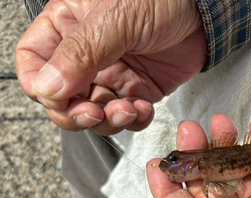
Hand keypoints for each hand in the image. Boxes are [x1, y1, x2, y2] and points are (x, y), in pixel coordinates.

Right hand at [16, 0, 205, 134]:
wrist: (204, 12)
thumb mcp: (115, 17)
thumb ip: (81, 52)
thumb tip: (48, 87)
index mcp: (67, 28)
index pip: (34, 63)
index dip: (40, 86)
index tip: (57, 97)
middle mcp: (86, 56)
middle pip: (63, 97)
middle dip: (75, 113)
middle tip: (93, 113)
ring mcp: (112, 75)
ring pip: (94, 112)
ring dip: (107, 120)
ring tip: (127, 109)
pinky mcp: (139, 90)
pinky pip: (127, 116)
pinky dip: (133, 120)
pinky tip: (144, 108)